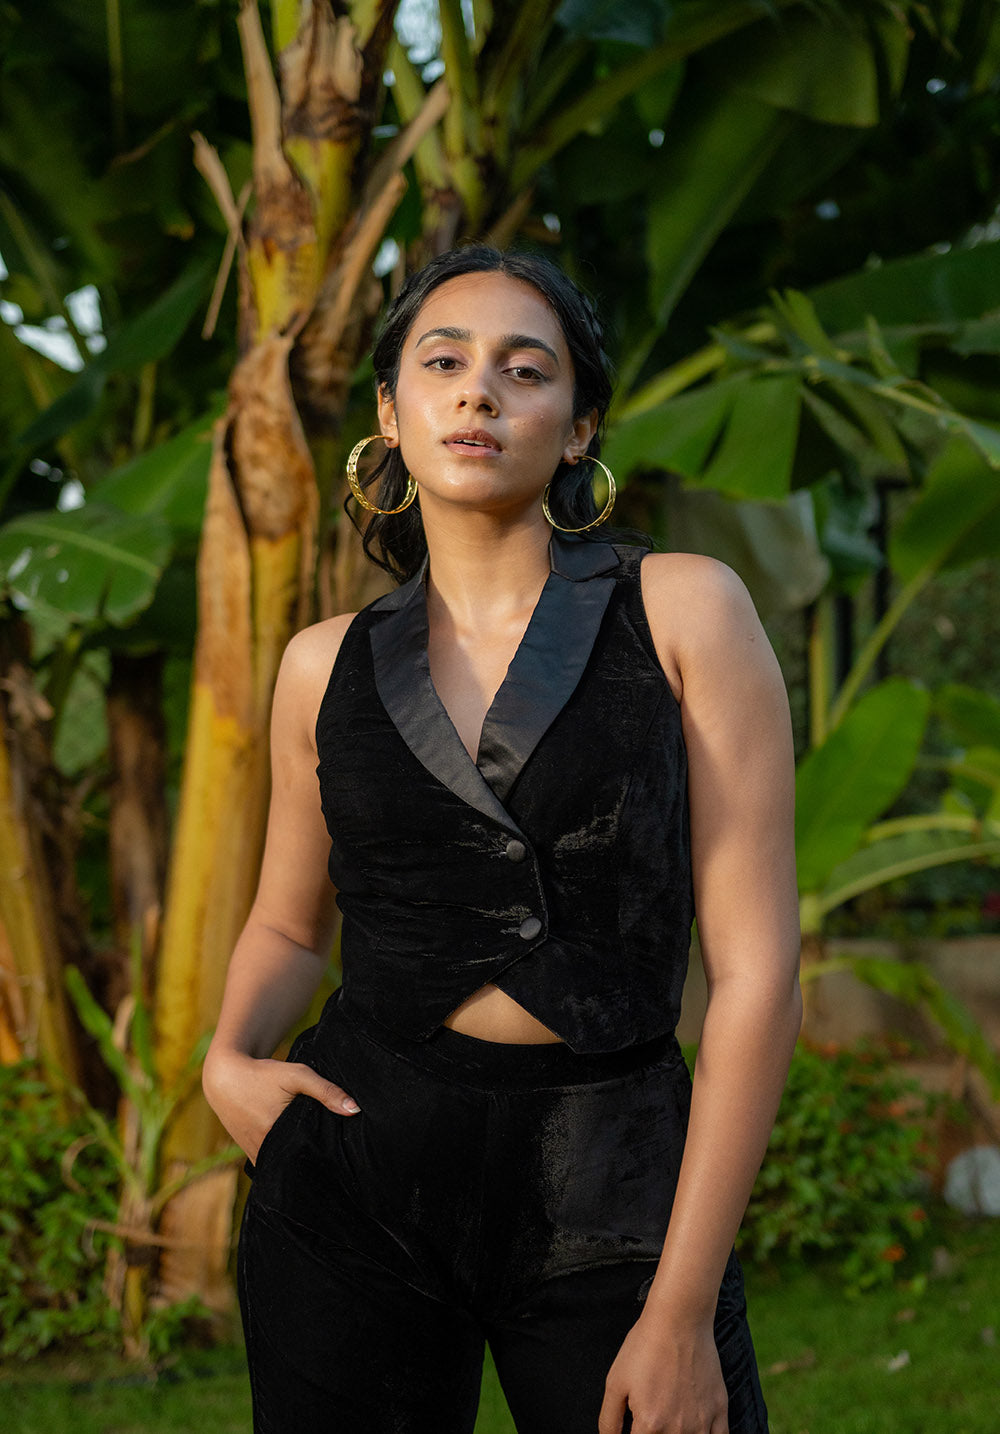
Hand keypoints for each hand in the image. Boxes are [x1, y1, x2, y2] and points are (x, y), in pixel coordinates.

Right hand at [202, 1047, 359, 1162]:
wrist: (226, 1077)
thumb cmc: (263, 1074)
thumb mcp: (296, 1075)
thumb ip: (325, 1091)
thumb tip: (355, 1110)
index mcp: (274, 1135)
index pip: (306, 1158)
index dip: (323, 1159)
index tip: (339, 1159)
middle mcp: (262, 1150)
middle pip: (295, 1165)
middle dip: (313, 1165)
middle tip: (334, 1164)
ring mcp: (254, 1154)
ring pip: (282, 1167)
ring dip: (297, 1164)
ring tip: (321, 1163)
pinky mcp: (249, 1153)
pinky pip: (272, 1165)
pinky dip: (284, 1161)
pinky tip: (299, 1156)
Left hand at [598, 1309, 727, 1433]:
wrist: (679, 1319)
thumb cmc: (645, 1347)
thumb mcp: (615, 1382)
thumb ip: (609, 1420)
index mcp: (650, 1424)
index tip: (635, 1427)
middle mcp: (678, 1430)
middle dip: (654, 1433)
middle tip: (651, 1418)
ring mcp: (702, 1422)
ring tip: (670, 1419)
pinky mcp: (720, 1410)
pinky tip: (696, 1428)